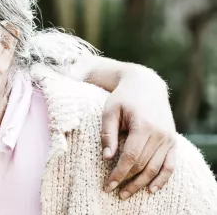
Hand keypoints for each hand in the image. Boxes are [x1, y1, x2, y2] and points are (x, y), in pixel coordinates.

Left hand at [100, 68, 176, 198]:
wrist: (146, 85)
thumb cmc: (123, 98)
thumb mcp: (110, 111)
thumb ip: (108, 134)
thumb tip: (107, 157)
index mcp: (143, 125)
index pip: (131, 157)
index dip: (119, 173)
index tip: (108, 185)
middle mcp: (160, 134)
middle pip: (143, 164)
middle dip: (127, 180)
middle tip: (113, 191)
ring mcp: (168, 138)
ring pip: (156, 167)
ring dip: (142, 183)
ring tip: (126, 193)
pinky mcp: (172, 140)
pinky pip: (170, 164)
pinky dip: (162, 178)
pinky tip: (151, 189)